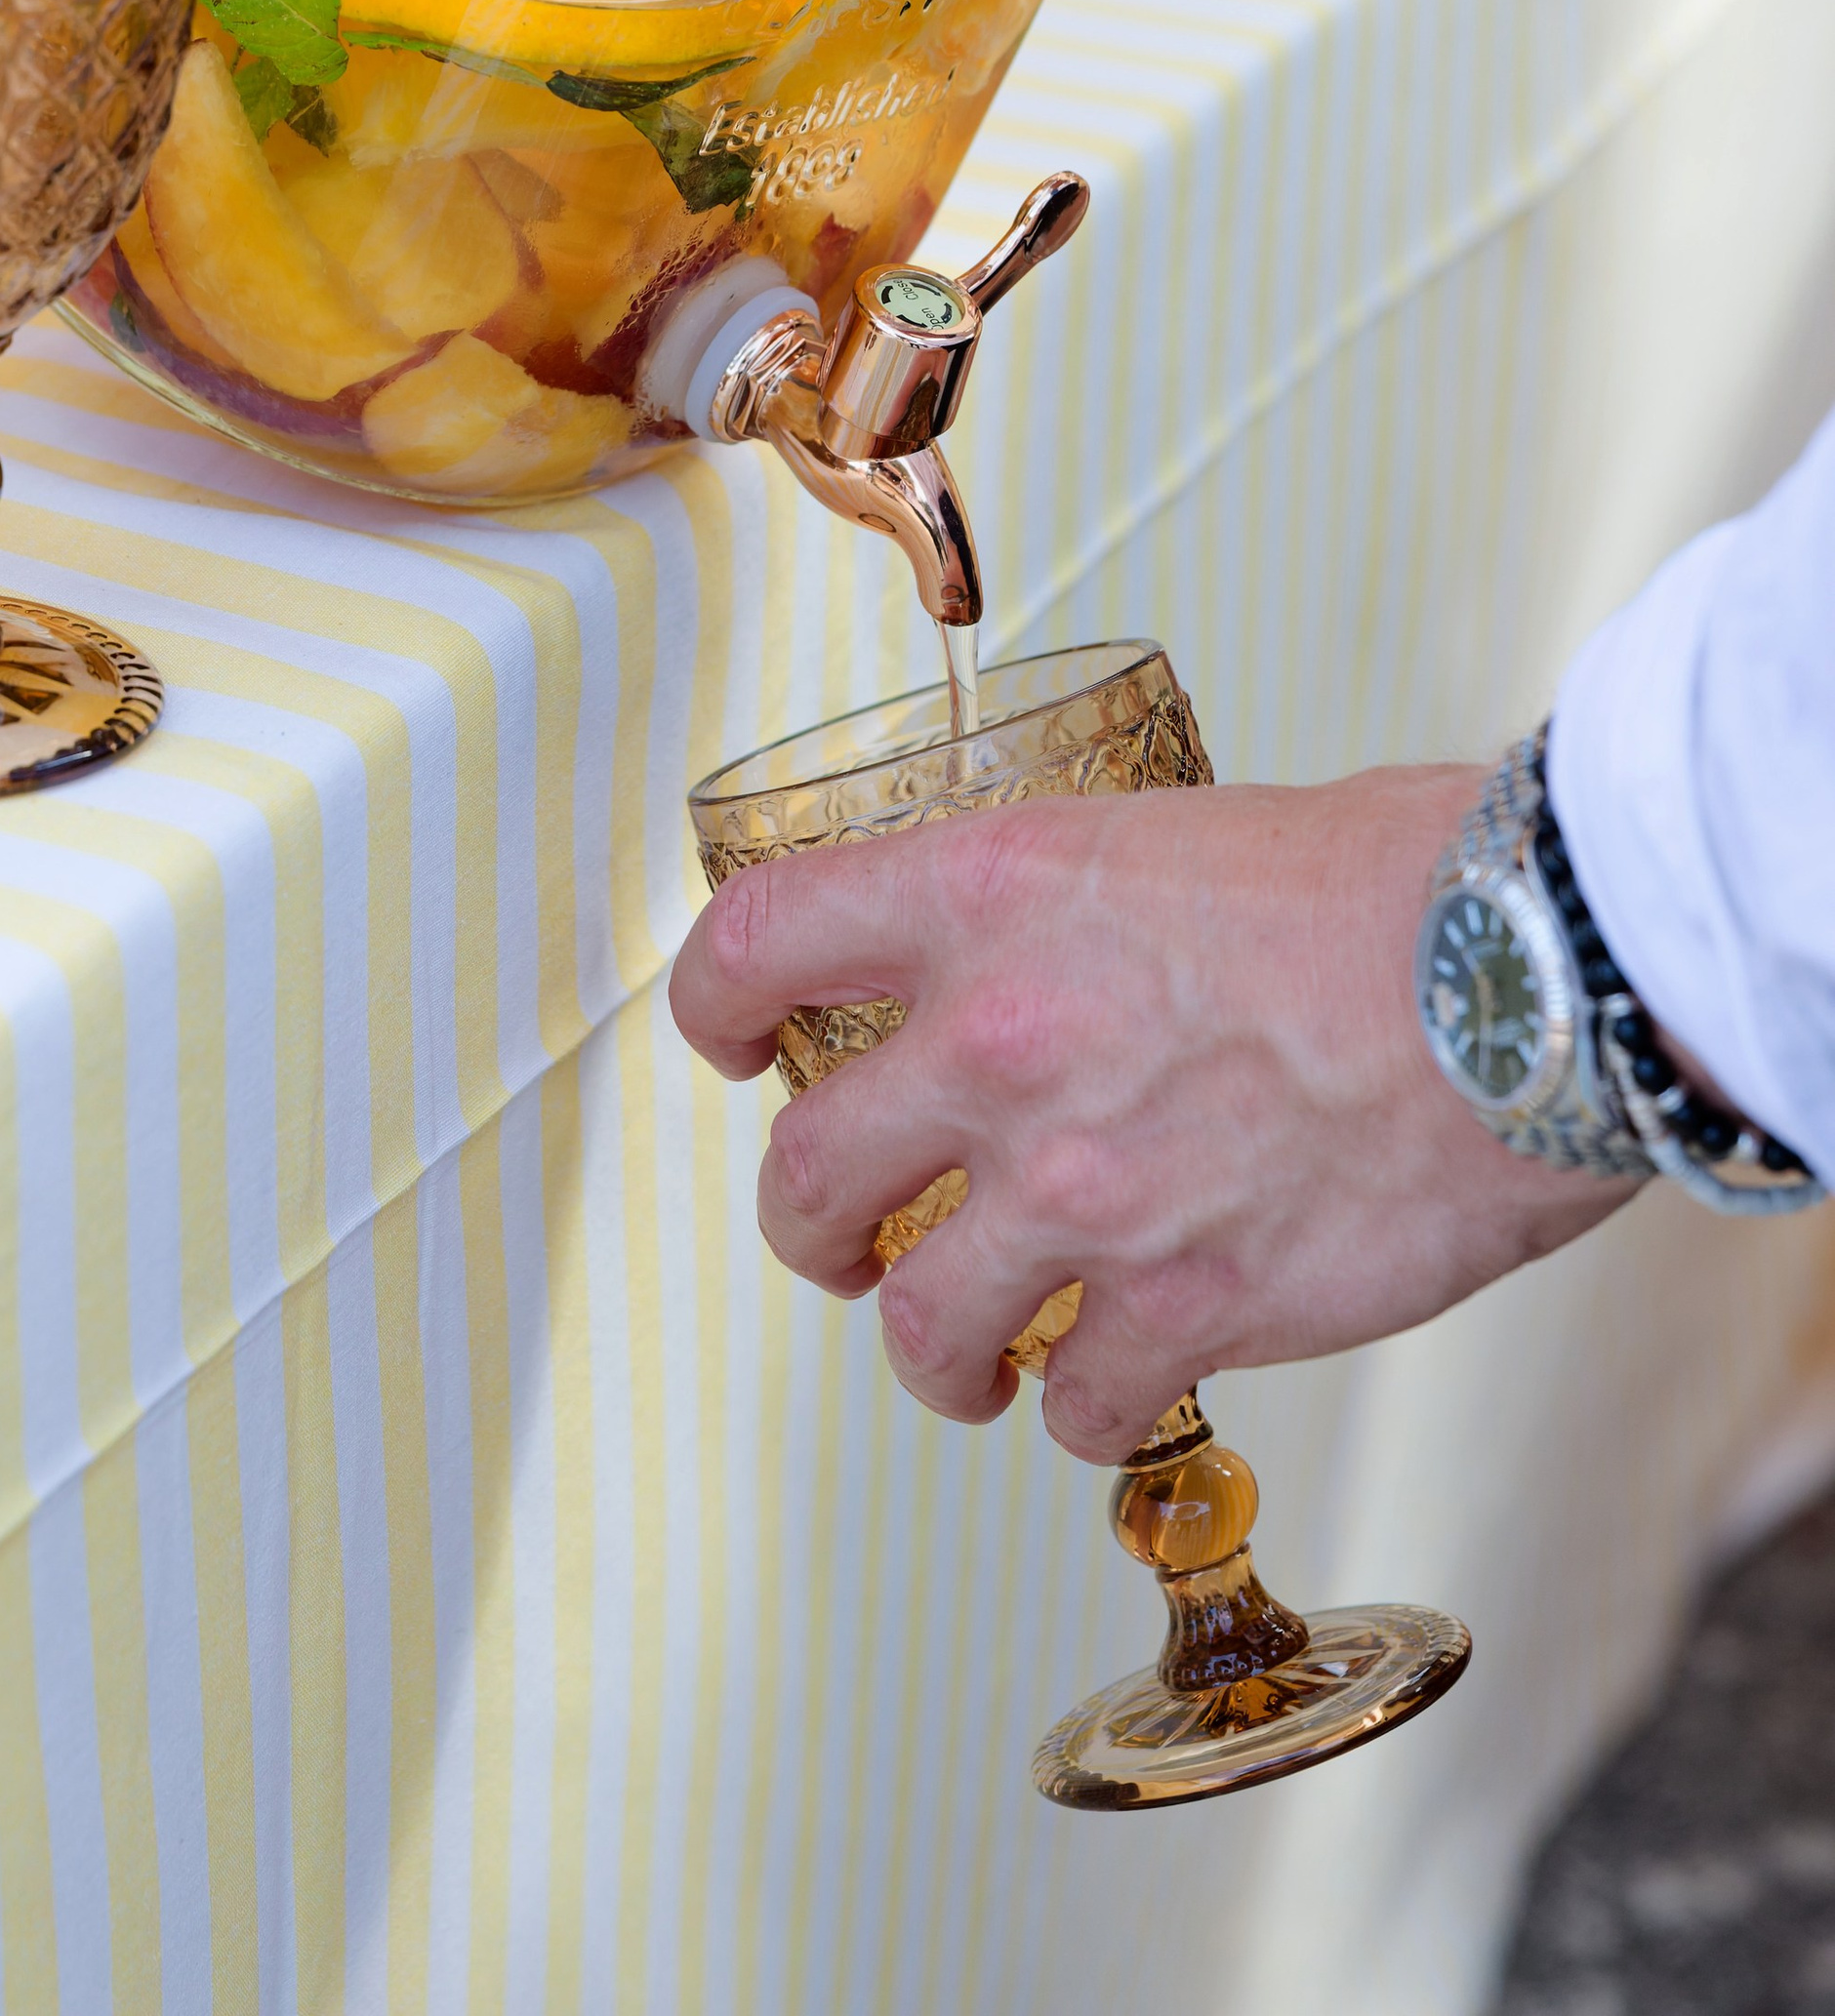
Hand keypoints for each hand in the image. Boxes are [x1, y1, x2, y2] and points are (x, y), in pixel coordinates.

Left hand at [668, 758, 1636, 1462]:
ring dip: (934, 1352)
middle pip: (802, 1174)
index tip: (730, 1047)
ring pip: (915, 1323)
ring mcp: (1084, 1186)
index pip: (755, 948)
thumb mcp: (1179, 836)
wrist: (1534, 971)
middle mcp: (1002, 1040)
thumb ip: (1080, 912)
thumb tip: (1062, 955)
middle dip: (813, 1222)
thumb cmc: (1391, 881)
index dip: (712, 1008)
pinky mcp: (1187, 1303)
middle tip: (850, 1236)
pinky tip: (1118, 1380)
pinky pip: (1075, 1406)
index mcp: (988, 891)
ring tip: (975, 1357)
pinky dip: (1084, 1410)